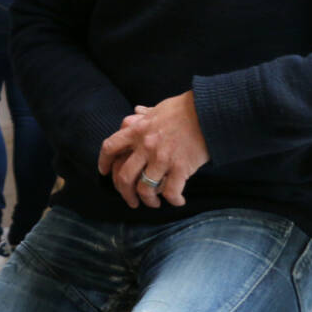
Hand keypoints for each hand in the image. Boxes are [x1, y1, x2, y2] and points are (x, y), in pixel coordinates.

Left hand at [97, 91, 209, 208]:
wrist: (207, 111)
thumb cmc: (183, 109)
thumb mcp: (157, 109)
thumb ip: (144, 115)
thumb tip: (136, 111)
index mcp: (137, 130)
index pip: (110, 147)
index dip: (104, 162)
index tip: (104, 173)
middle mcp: (145, 145)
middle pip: (124, 176)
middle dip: (124, 193)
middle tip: (130, 200)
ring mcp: (162, 158)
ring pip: (144, 188)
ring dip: (148, 200)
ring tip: (154, 202)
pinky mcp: (180, 167)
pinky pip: (171, 192)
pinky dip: (173, 200)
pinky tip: (177, 201)